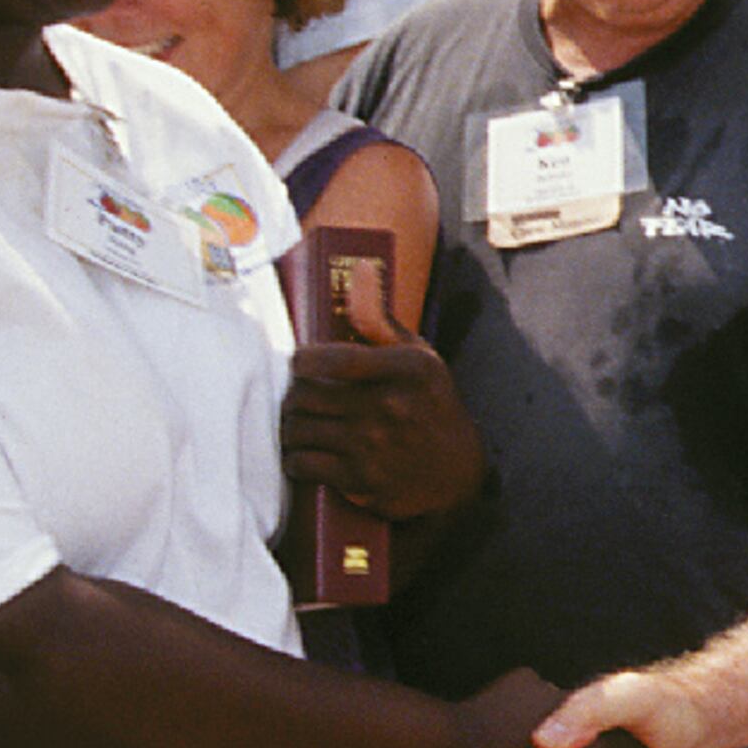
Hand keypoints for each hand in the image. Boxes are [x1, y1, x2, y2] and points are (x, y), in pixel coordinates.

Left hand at [280, 265, 485, 521]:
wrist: (456, 477)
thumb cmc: (430, 407)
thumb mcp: (419, 359)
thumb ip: (379, 318)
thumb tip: (360, 267)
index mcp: (405, 369)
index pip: (324, 360)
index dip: (300, 363)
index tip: (303, 367)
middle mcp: (389, 406)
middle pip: (302, 396)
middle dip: (293, 396)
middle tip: (298, 398)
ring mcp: (373, 446)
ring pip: (297, 429)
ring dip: (290, 427)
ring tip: (299, 424)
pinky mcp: (360, 480)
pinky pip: (303, 464)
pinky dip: (296, 459)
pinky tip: (306, 453)